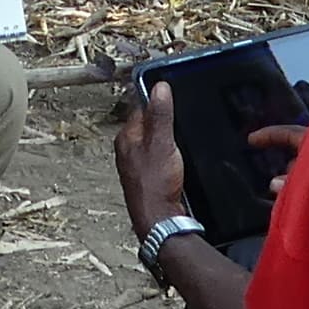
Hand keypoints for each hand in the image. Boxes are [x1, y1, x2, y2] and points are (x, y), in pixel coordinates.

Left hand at [112, 86, 187, 236]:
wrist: (160, 220)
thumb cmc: (154, 186)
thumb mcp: (162, 143)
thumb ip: (160, 115)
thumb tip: (160, 88)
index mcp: (127, 137)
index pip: (140, 106)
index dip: (157, 97)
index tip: (171, 90)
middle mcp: (130, 149)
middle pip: (149, 123)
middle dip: (165, 117)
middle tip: (181, 112)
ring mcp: (139, 163)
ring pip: (155, 140)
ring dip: (169, 136)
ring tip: (182, 133)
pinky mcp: (151, 175)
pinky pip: (161, 155)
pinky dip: (171, 152)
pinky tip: (181, 156)